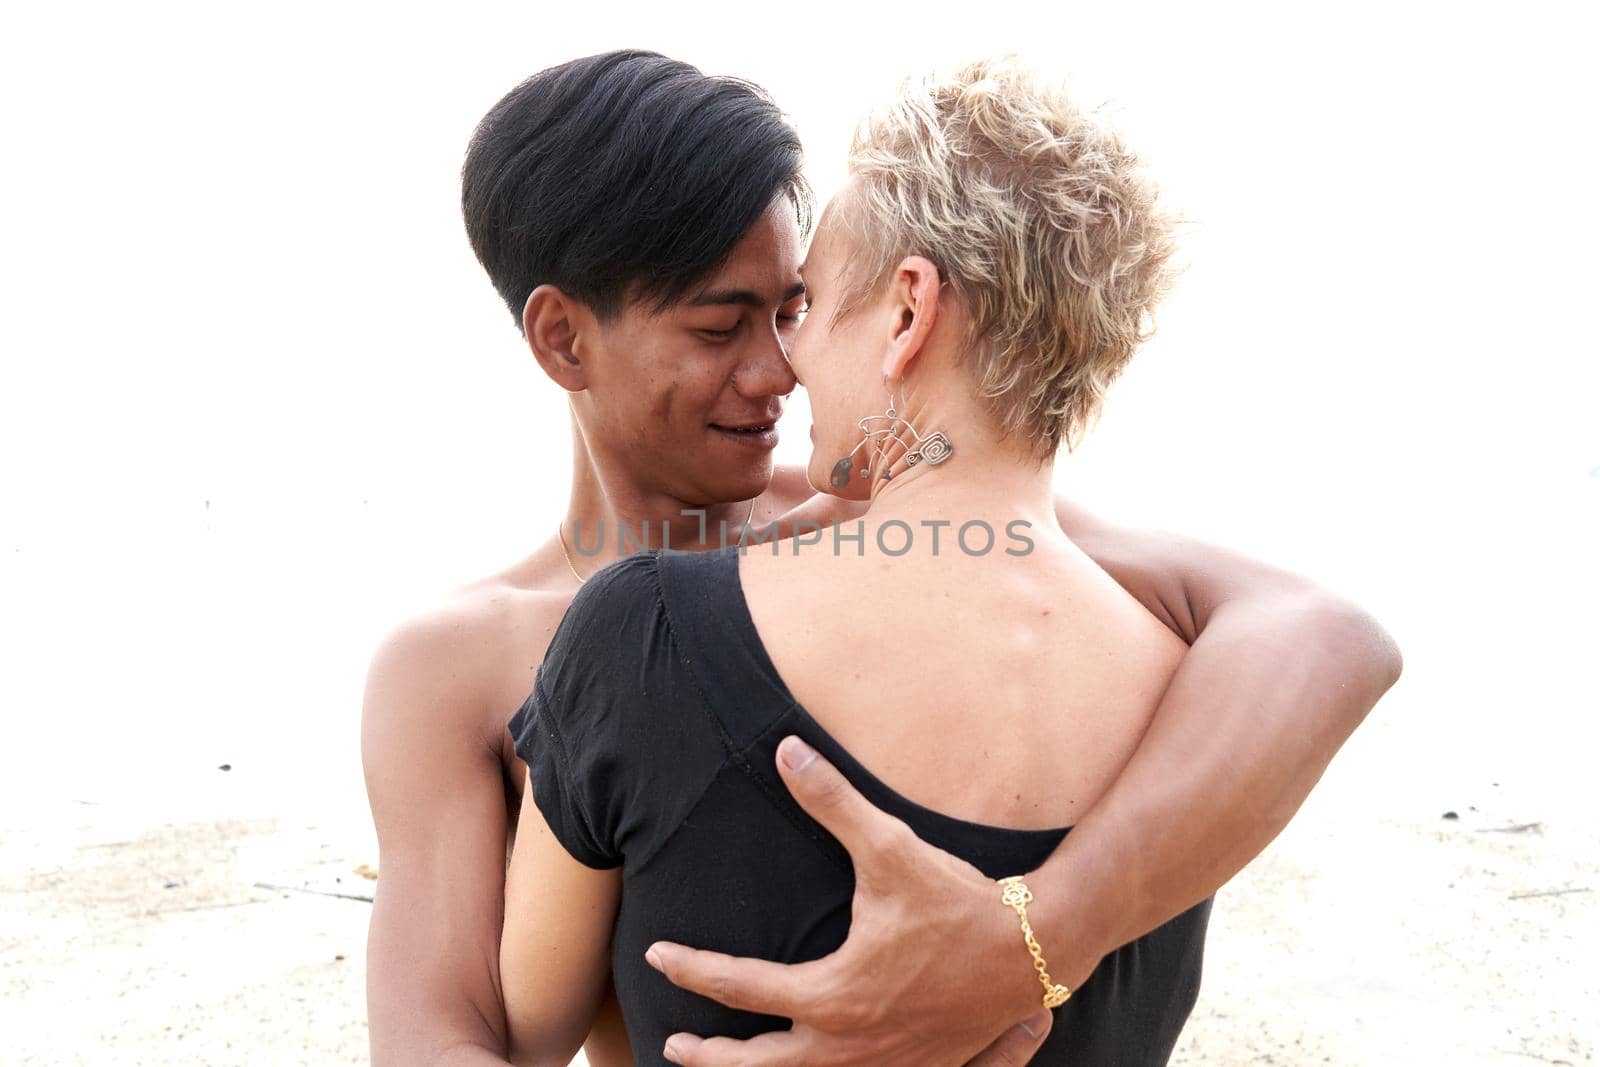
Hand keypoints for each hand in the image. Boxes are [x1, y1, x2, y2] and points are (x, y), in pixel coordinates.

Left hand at [644, 735, 1056, 1065]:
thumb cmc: (957, 900)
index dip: (691, 969)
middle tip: (675, 1044)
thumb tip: (788, 751)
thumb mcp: (889, 847)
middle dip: (710, 1058)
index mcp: (832, 996)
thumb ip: (832, 801)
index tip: (657, 954)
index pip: (738, 987)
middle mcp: (848, 1045)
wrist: (1033, 952)